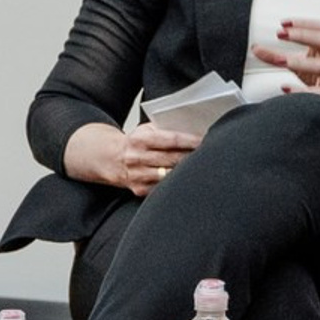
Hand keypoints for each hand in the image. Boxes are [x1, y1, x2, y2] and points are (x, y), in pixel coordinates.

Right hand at [69, 119, 201, 197]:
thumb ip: (165, 130)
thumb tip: (194, 131)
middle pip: (174, 159)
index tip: (207, 140)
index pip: (172, 140)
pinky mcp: (139, 189)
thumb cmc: (134, 142)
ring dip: (187, 173)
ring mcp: (138, 175)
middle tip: (211, 155)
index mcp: (140, 139)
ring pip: (170, 176)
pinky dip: (176, 184)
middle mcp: (137, 158)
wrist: (108, 158)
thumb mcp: (145, 130)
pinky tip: (187, 181)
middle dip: (193, 157)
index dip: (191, 141)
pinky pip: (163, 188)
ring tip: (202, 168)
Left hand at [253, 17, 319, 112]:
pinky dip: (302, 91)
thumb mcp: (304, 64)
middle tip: (281, 34)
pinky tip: (287, 88)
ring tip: (282, 61)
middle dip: (302, 35)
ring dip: (301, 62)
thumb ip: (278, 56)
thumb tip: (255, 48)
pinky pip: (319, 93)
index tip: (283, 23)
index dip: (302, 23)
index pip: (319, 29)